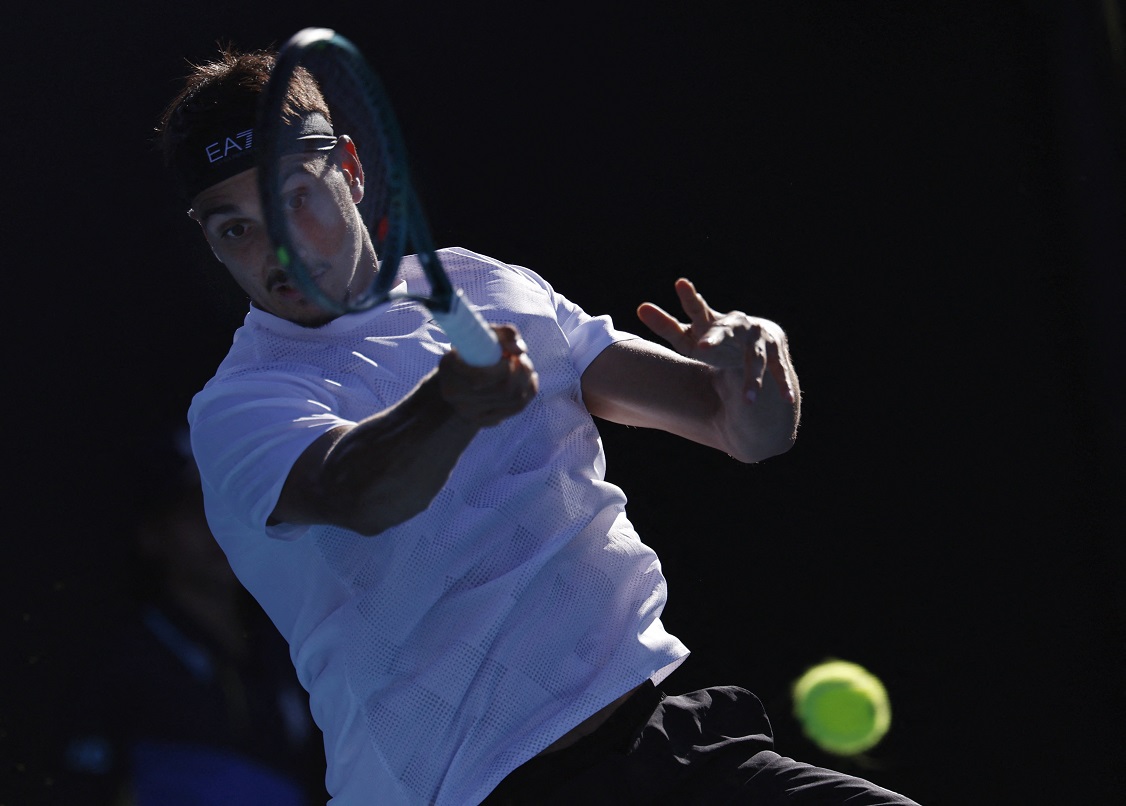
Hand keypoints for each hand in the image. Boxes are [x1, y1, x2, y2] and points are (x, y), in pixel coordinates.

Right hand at [439, 325, 538, 425]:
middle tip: (523, 360)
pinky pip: (515, 409)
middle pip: (503, 391)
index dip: (504, 368)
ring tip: (526, 367)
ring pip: (514, 401)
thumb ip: (506, 333)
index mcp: (450, 369)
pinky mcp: (482, 420)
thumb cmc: (473, 347)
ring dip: (526, 381)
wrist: (457, 375)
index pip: (482, 379)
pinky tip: (528, 381)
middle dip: (521, 373)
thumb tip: (520, 350)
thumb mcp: (485, 333)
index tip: (510, 356)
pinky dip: (528, 392)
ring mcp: (468, 412)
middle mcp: (455, 395)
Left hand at [637, 278, 795, 404]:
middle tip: (702, 347)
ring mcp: (759, 340)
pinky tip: (788, 400)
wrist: (754, 340)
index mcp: (715, 320)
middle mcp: (738, 325)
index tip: (680, 284)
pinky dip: (784, 385)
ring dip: (752, 380)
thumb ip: (667, 325)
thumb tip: (640, 307)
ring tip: (747, 401)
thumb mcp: (690, 336)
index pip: (698, 308)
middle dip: (715, 339)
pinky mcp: (776, 355)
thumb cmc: (713, 339)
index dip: (689, 298)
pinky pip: (779, 373)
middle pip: (726, 331)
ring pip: (755, 360)